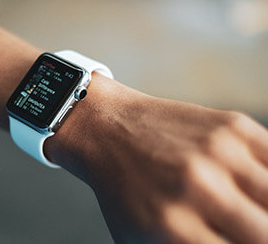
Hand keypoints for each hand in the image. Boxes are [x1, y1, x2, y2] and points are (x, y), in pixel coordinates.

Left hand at [46, 76, 267, 243]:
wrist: (106, 128)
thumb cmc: (123, 191)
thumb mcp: (138, 239)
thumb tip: (224, 243)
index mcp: (175, 229)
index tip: (234, 238)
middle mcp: (200, 190)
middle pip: (264, 234)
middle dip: (256, 234)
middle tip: (243, 227)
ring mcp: (220, 153)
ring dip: (264, 207)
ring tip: (249, 208)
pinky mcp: (234, 126)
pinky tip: (253, 186)